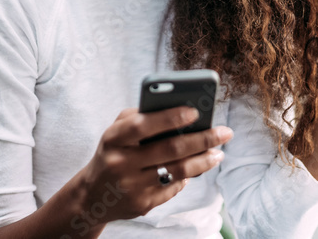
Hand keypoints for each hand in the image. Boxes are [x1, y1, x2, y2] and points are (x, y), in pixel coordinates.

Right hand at [75, 106, 232, 221]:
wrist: (92, 195)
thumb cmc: (113, 152)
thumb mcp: (116, 131)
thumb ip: (141, 116)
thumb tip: (180, 111)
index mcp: (113, 139)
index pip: (143, 125)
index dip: (170, 117)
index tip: (195, 111)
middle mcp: (121, 163)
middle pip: (169, 149)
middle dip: (202, 139)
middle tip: (225, 132)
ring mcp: (132, 187)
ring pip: (178, 171)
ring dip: (204, 161)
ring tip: (219, 152)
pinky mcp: (143, 205)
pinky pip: (173, 187)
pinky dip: (188, 176)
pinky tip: (198, 167)